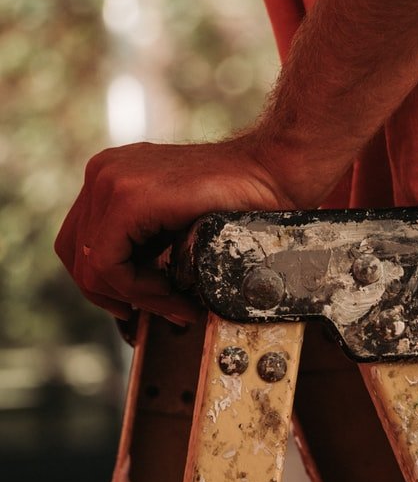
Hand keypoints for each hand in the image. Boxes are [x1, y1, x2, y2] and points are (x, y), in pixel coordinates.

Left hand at [55, 137, 297, 324]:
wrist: (276, 172)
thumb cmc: (243, 198)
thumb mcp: (176, 220)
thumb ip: (146, 243)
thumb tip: (125, 295)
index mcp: (113, 174)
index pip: (83, 241)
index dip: (109, 282)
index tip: (150, 301)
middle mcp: (103, 171)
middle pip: (76, 252)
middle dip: (112, 293)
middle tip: (154, 310)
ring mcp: (111, 179)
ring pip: (89, 263)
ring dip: (131, 295)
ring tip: (171, 305)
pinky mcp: (128, 197)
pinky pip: (108, 263)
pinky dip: (137, 289)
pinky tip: (172, 295)